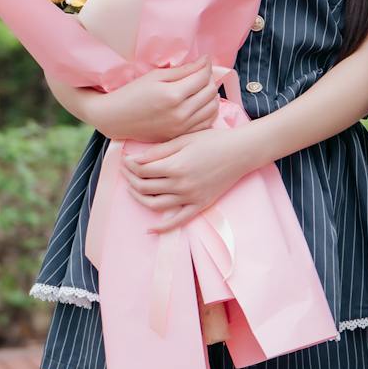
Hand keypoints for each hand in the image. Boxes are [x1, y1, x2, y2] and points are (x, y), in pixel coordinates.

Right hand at [79, 59, 219, 142]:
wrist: (115, 118)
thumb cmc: (133, 93)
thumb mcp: (156, 76)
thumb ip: (183, 70)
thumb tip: (206, 61)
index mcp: (173, 95)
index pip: (203, 77)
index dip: (207, 66)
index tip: (204, 61)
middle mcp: (180, 113)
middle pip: (210, 92)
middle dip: (210, 79)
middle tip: (202, 73)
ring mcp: (181, 127)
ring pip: (212, 108)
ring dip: (211, 95)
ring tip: (201, 88)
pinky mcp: (180, 135)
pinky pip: (206, 123)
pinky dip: (209, 111)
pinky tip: (201, 103)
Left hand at [122, 122, 260, 232]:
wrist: (241, 152)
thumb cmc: (214, 141)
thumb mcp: (184, 140)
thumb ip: (158, 151)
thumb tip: (134, 160)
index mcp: (175, 166)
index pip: (142, 170)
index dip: (130, 165)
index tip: (125, 161)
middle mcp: (180, 185)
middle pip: (145, 187)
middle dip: (131, 179)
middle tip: (127, 172)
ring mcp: (190, 197)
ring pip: (155, 205)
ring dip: (139, 198)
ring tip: (134, 190)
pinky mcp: (200, 205)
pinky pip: (178, 221)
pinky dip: (162, 228)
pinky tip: (150, 229)